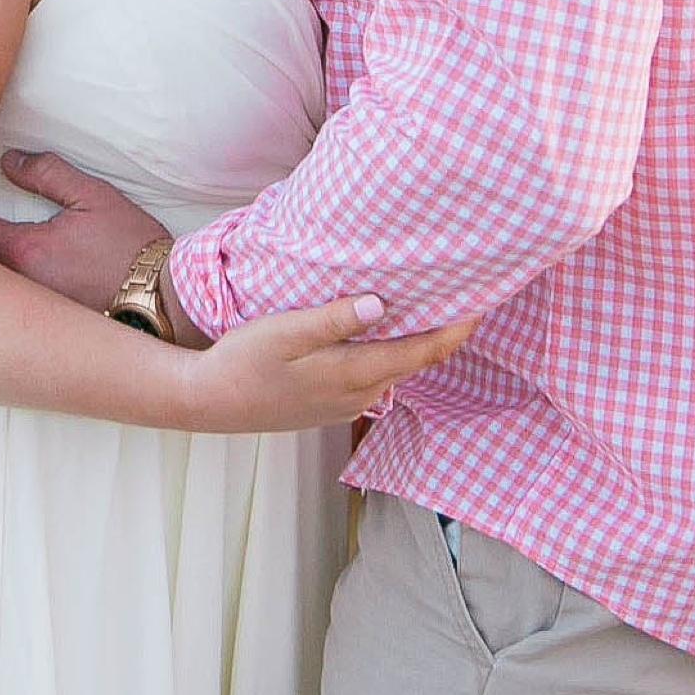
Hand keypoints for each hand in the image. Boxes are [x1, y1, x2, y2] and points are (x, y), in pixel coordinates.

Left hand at [0, 150, 167, 310]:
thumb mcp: (93, 196)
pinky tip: (10, 280)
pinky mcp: (43, 326)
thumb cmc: (131, 247)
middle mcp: (17, 285)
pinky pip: (8, 304)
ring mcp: (28, 310)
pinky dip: (1, 290)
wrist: (165, 301)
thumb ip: (47, 173)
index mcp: (24, 250)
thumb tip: (9, 160)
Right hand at [176, 297, 473, 434]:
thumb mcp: (285, 333)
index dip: (457, 328)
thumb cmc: (244, 360)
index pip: (424, 352)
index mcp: (355, 374)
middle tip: (464, 290)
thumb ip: (333, 320)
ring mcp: (349, 403)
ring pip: (396, 368)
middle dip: (444, 330)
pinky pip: (376, 375)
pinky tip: (383, 329)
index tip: (483, 300)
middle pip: (417, 360)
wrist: (211, 403)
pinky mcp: (334, 403)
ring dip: (416, 340)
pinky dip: (390, 351)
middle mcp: (362, 394)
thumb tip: (381, 304)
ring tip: (429, 301)